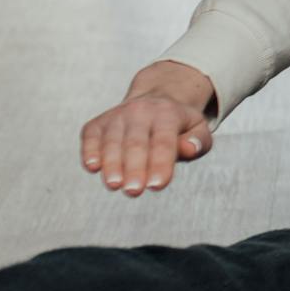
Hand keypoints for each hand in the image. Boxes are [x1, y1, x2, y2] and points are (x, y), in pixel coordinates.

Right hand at [79, 60, 216, 195]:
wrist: (155, 99)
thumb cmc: (179, 125)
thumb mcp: (198, 129)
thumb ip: (199, 141)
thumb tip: (189, 149)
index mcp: (167, 114)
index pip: (164, 142)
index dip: (160, 164)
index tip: (157, 186)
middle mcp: (140, 112)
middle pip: (136, 143)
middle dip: (134, 168)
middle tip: (134, 191)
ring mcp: (117, 116)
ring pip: (112, 141)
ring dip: (112, 164)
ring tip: (114, 185)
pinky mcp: (98, 123)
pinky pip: (91, 136)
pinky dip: (90, 151)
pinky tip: (92, 167)